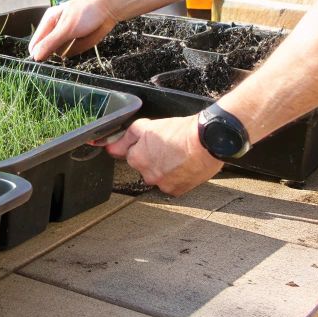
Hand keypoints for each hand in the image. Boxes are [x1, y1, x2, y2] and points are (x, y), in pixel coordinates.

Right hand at [30, 0, 117, 60]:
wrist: (109, 8)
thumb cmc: (86, 12)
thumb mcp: (65, 29)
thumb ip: (50, 43)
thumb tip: (35, 56)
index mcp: (49, 22)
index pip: (36, 43)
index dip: (36, 54)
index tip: (38, 67)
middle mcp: (56, 29)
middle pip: (46, 49)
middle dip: (47, 58)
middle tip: (49, 69)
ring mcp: (67, 36)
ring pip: (58, 53)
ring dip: (59, 60)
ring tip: (60, 65)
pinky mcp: (77, 41)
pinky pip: (70, 53)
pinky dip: (70, 57)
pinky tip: (70, 61)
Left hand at [105, 117, 222, 195]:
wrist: (208, 140)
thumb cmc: (181, 131)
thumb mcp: (147, 126)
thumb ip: (127, 137)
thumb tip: (110, 146)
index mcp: (137, 158)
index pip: (127, 154)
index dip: (138, 145)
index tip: (148, 144)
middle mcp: (147, 174)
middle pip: (144, 165)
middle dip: (152, 157)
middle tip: (167, 146)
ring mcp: (162, 184)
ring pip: (158, 175)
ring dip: (164, 168)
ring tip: (178, 155)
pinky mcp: (177, 190)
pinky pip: (172, 184)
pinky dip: (177, 177)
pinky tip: (184, 165)